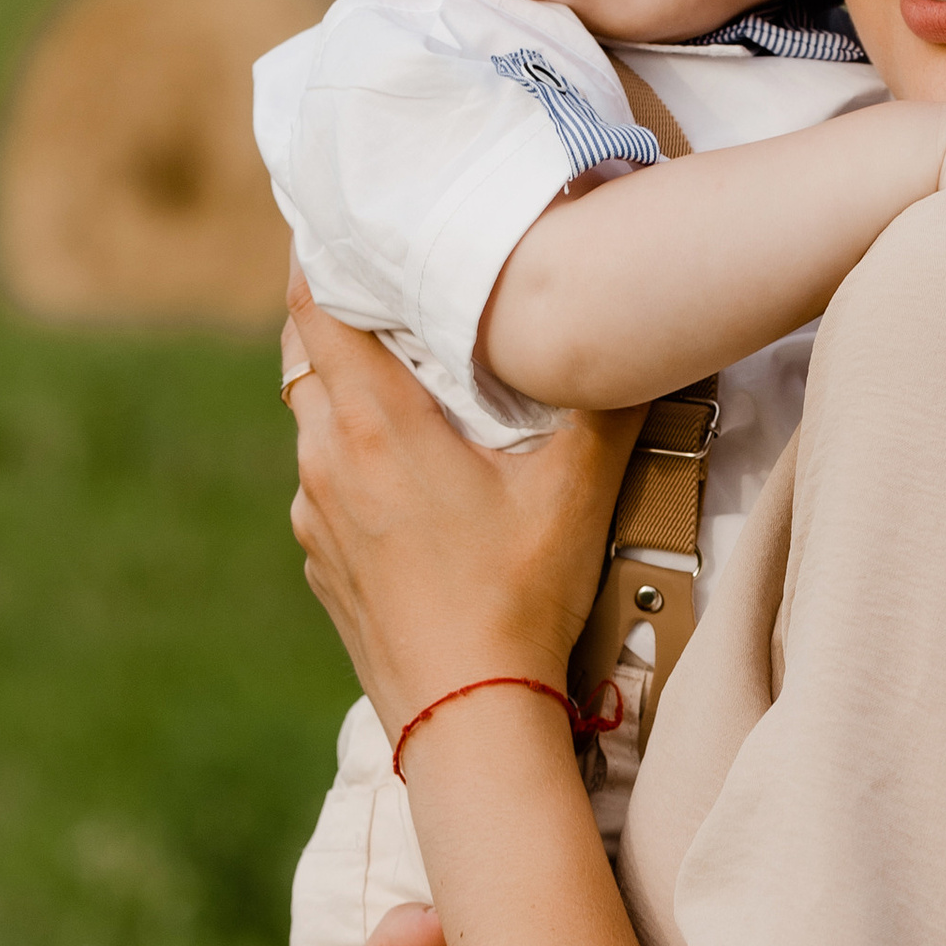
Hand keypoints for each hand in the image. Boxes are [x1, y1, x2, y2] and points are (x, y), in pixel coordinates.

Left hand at [279, 287, 642, 734]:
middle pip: (306, 359)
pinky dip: (354, 463)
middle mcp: (326, 462)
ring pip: (314, 426)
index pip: (318, 309)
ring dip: (348, 398)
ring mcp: (315, 519)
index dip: (325, 258)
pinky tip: (408, 481)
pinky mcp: (322, 567)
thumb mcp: (578, 492)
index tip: (345, 225)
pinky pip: (326, 487)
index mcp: (373, 426)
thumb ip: (607, 403)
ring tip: (407, 387)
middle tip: (389, 294)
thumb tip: (640, 335)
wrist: (468, 719)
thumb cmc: (519, 598)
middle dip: (340, 322)